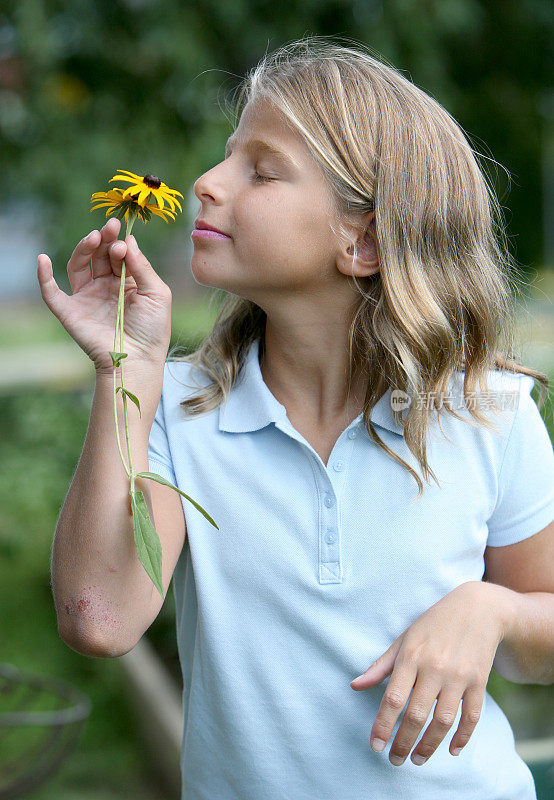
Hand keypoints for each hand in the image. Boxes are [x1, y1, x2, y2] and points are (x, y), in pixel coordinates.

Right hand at [37, 217, 171, 373]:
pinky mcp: (70, 311)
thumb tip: (128, 240)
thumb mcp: (157, 293)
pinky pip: (51, 292)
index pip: (119, 254)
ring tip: (93, 237)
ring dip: (83, 248)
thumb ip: (143, 267)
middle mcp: (105, 287)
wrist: (137, 359)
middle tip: (109, 228)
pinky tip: (43, 259)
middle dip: (104, 239)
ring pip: (78, 265)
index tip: (122, 240)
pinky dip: (43, 276)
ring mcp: (87, 298)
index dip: (119, 243)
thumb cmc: (153, 329)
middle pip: (98, 255)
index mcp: (127, 282)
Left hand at [350, 581, 507, 766]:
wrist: (478, 609)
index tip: (375, 745)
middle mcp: (434, 668)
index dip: (382, 725)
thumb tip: (355, 685)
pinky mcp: (479, 682)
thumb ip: (381, 666)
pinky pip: (471, 716)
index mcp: (411, 656)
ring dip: (429, 746)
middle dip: (403, 742)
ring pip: (443, 721)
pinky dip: (462, 737)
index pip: (393, 698)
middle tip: (394, 760)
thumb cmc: (434, 625)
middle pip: (416, 715)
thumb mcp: (404, 639)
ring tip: (417, 759)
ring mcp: (458, 676)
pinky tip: (452, 750)